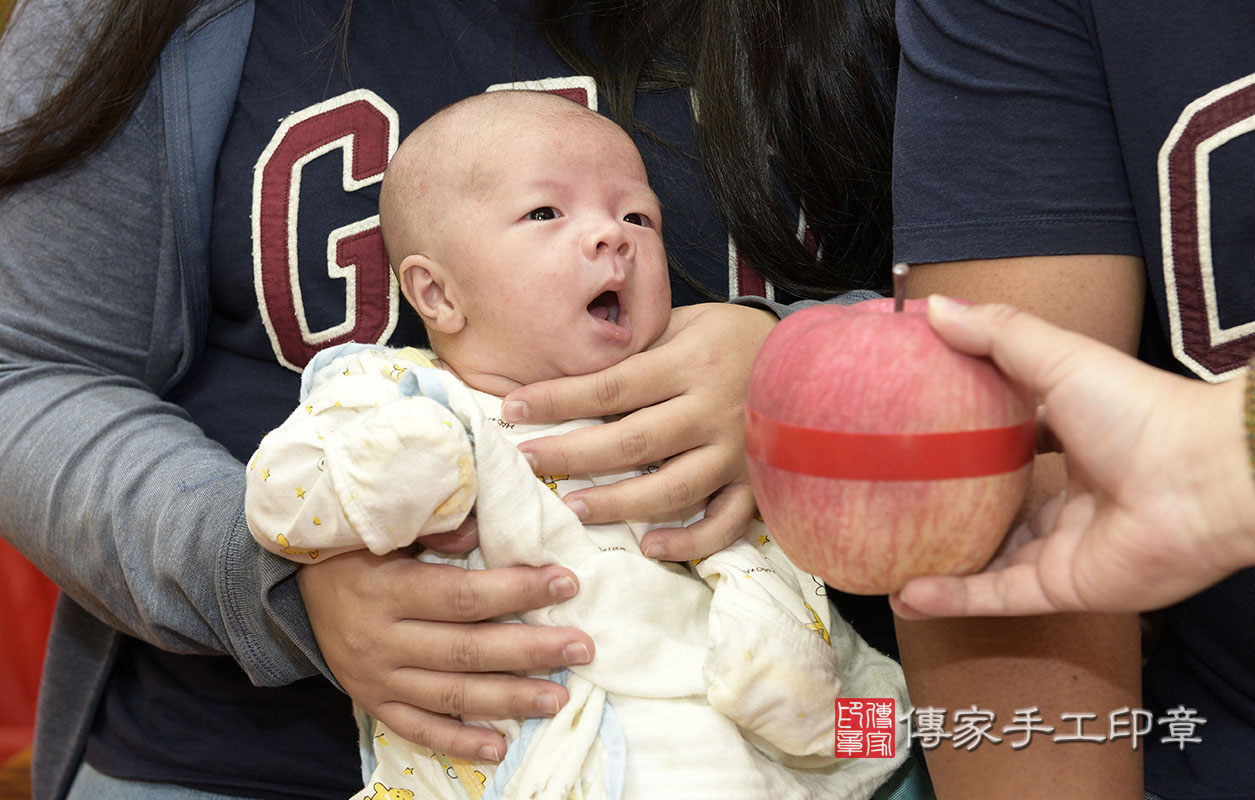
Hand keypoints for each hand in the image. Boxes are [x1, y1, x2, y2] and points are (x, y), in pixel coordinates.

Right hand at [297, 548, 594, 761]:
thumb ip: (435, 528)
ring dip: (509, 699)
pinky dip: (459, 741)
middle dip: (531, 650)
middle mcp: (380, 640)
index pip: (463, 596)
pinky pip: (417, 729)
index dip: (517, 591)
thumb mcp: (386, 526)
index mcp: (387, 589)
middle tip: (582, 647)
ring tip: (559, 697)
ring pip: (451, 696)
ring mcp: (375, 678)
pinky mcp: (371, 702)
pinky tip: (499, 746)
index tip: (565, 583)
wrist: (290, 586)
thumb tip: (487, 531)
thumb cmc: (354, 546)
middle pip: (466, 650)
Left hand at [501, 302, 776, 560]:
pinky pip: (723, 523)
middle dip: (572, 454)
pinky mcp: (757, 484)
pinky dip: (689, 541)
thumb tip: (569, 366)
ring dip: (618, 503)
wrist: (817, 360)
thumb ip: (640, 348)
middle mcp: (711, 410)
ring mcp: (737, 452)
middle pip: (631, 441)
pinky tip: (649, 546)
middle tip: (528, 463)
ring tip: (573, 508)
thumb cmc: (734, 340)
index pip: (610, 386)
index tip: (512, 407)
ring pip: (671, 489)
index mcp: (690, 362)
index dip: (557, 399)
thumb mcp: (688, 325)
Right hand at [889, 296, 1254, 617]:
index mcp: (1077, 442)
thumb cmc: (1141, 411)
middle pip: (1001, 508)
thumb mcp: (1060, 357)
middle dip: (953, 509)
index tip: (920, 431)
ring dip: (942, 563)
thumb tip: (935, 308)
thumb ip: (997, 333)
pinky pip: (1000, 596)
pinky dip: (953, 598)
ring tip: (887, 558)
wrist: (1202, 479)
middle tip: (895, 502)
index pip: (1016, 443)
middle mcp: (1073, 498)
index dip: (970, 438)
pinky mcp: (1065, 586)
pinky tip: (907, 596)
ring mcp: (1067, 546)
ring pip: (993, 559)